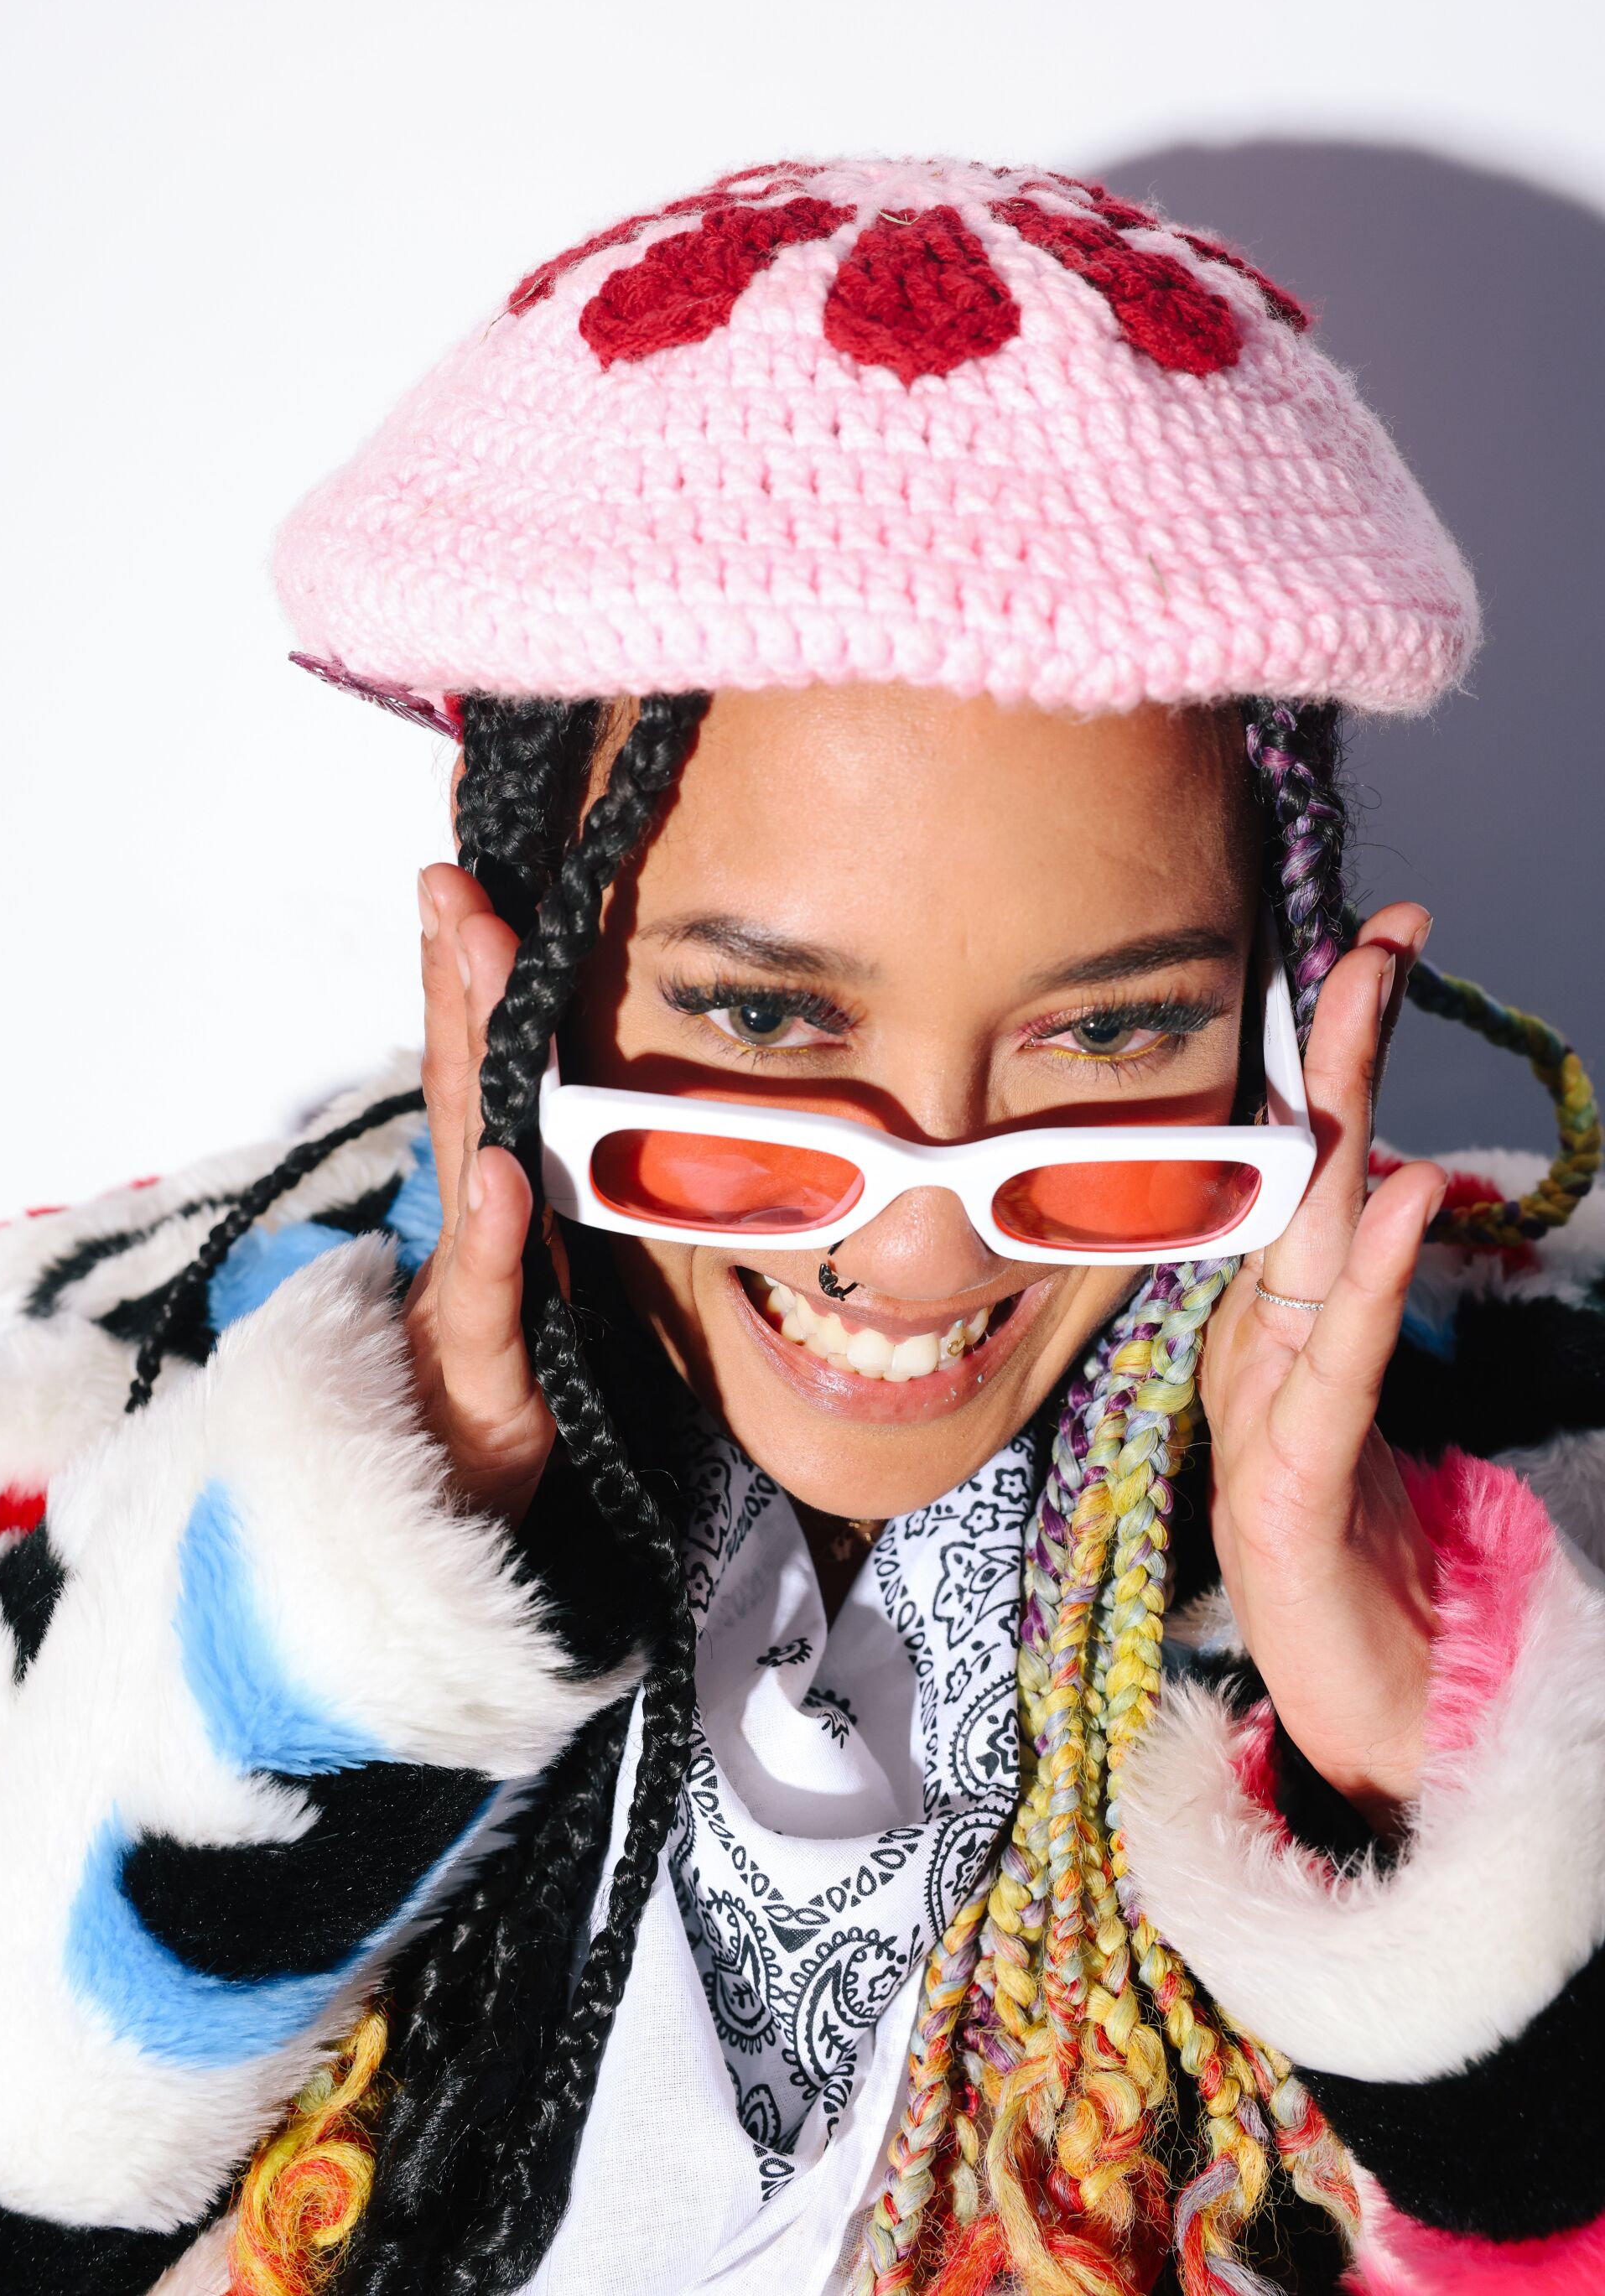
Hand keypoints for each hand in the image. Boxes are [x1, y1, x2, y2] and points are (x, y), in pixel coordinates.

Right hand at [404, 864, 554, 1524]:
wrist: (441, 1540)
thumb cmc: (484, 1414)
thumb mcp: (527, 1307)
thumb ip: (529, 1227)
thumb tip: (543, 1141)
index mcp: (492, 1213)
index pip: (481, 1079)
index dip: (471, 986)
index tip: (466, 889)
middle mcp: (470, 1235)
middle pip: (467, 1088)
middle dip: (460, 980)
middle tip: (451, 882)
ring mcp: (467, 1296)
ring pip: (470, 1154)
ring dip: (472, 1049)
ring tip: (471, 957)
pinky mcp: (477, 1373)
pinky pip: (485, 1293)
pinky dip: (490, 1231)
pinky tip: (499, 1169)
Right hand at [1197, 903, 1445, 1825]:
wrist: (1360, 1722)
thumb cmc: (1362, 1573)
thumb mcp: (1360, 1417)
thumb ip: (1360, 1313)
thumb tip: (1397, 1190)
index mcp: (1273, 1331)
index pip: (1303, 1174)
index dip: (1332, 1067)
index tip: (1373, 955)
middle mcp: (1257, 1353)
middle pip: (1296, 1182)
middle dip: (1336, 1052)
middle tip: (1378, 939)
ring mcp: (1263, 1415)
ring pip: (1306, 1246)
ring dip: (1344, 1122)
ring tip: (1372, 1012)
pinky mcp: (1287, 1489)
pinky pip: (1337, 1364)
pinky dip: (1373, 1274)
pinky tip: (1405, 1193)